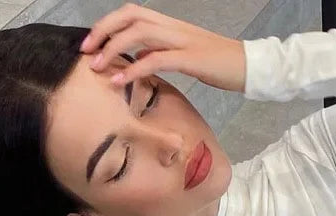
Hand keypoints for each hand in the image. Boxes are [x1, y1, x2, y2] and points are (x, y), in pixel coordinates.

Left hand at [79, 3, 245, 92]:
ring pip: (138, 33)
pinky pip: (155, 59)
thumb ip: (161, 55)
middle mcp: (173, 27)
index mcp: (171, 25)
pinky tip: (119, 80)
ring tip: (97, 67)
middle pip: (130, 16)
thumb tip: (139, 60)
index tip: (92, 44)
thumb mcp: (185, 58)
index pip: (132, 14)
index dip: (108, 24)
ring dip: (113, 49)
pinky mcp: (190, 58)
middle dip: (103, 31)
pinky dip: (133, 70)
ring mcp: (181, 40)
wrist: (249, 67)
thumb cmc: (218, 65)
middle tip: (86, 52)